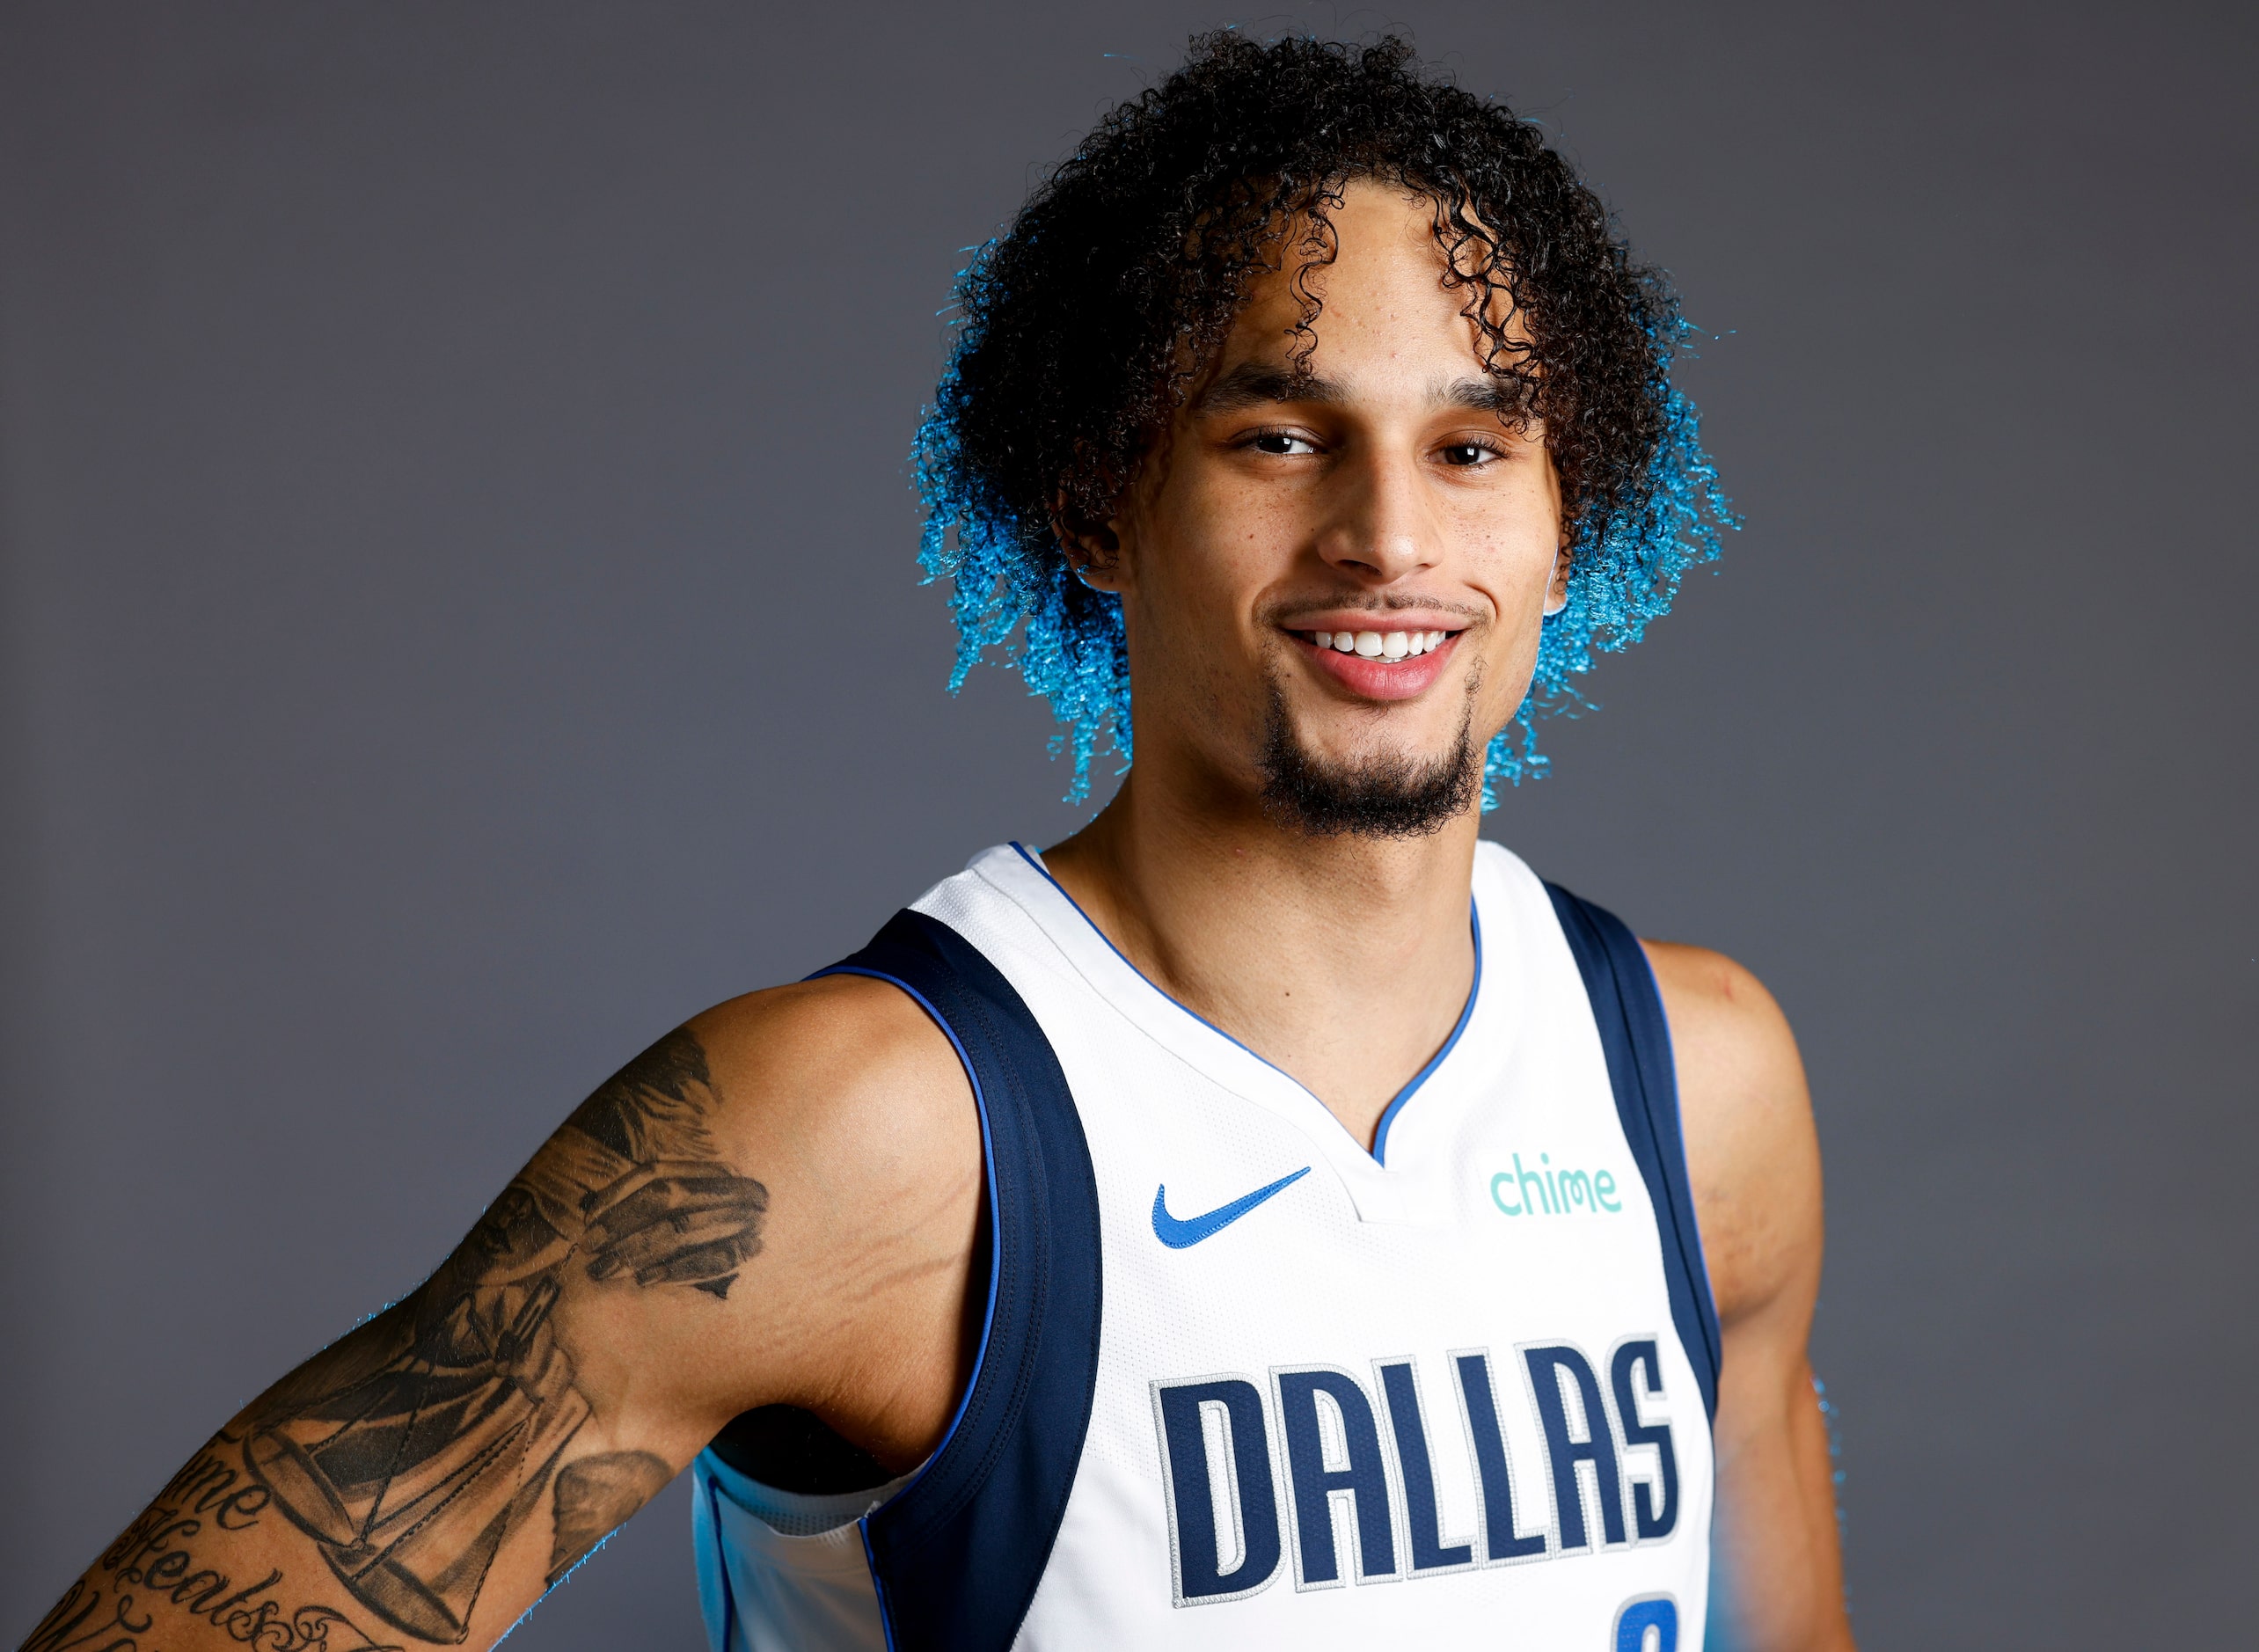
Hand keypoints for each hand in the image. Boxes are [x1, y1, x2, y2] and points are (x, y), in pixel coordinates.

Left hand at [580, 1159, 767, 1287]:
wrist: (781, 1285)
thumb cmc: (720, 1236)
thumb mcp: (694, 1209)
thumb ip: (651, 1203)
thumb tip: (592, 1209)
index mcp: (716, 1168)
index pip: (657, 1171)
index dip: (618, 1194)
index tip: (587, 1221)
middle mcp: (735, 1186)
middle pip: (669, 1196)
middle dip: (623, 1221)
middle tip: (591, 1249)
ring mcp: (748, 1218)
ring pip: (683, 1228)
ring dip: (637, 1250)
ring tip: (604, 1270)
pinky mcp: (754, 1253)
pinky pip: (708, 1261)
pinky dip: (673, 1270)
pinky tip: (644, 1280)